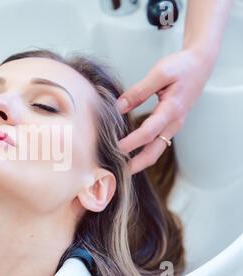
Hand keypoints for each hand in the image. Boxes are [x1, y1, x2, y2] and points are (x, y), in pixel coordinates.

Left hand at [117, 48, 214, 174]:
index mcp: (171, 110)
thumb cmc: (181, 67)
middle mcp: (173, 123)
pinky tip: (130, 153)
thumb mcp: (159, 73)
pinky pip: (156, 143)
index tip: (114, 149)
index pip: (148, 133)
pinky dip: (143, 151)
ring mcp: (173, 126)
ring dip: (139, 161)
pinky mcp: (170, 125)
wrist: (200, 65)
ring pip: (156, 150)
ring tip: (120, 167)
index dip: (130, 143)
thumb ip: (138, 91)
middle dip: (135, 165)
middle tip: (116, 172)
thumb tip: (118, 106)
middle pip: (153, 151)